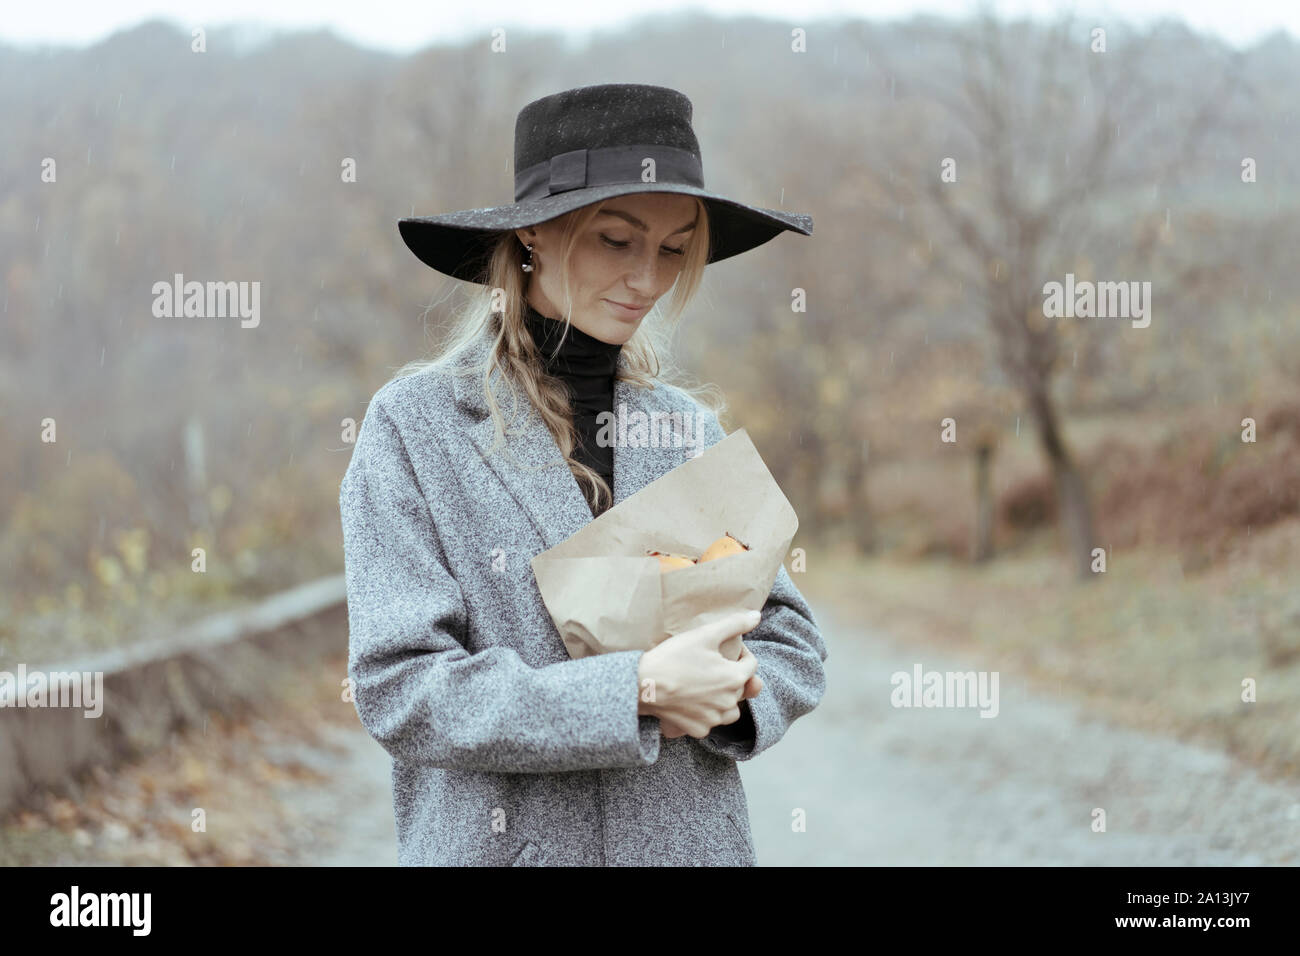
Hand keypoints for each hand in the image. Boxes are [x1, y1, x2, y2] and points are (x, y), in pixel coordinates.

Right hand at [638, 610, 759, 738]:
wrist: (643, 685)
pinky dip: (705, 714)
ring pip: (730, 711)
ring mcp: (713, 719)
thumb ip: (734, 624)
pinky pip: (709, 723)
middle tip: (713, 666)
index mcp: (735, 678)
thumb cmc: (673, 658)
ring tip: (710, 688)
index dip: (741, 654)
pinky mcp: (698, 729)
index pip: (751, 665)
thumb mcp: (705, 634)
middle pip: (741, 688)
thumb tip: (756, 616)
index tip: (726, 650)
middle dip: (733, 676)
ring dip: (725, 700)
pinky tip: (693, 702)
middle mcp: (728, 702)